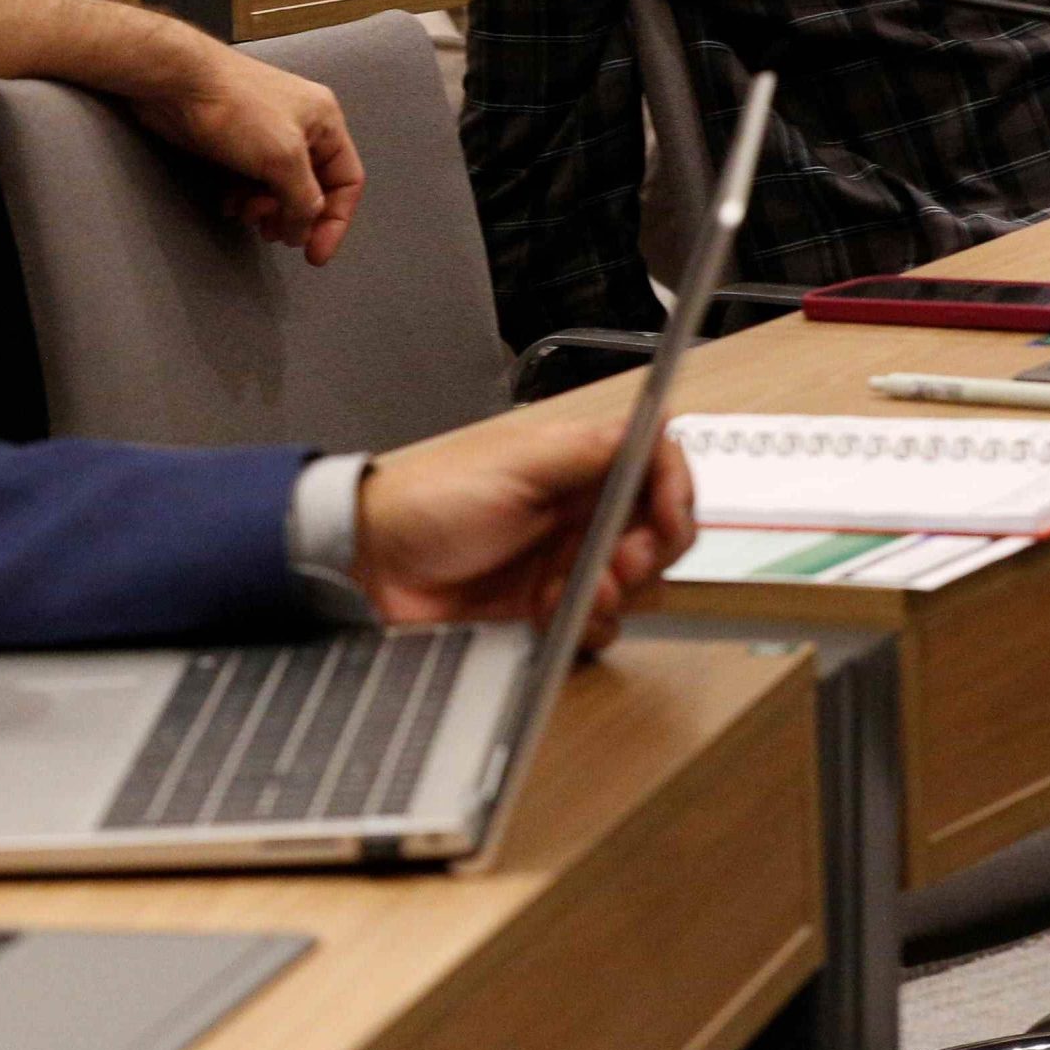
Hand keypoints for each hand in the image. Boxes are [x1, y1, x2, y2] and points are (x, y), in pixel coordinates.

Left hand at [129, 39, 364, 264]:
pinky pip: (253, 182)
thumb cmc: (238, 110)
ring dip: (266, 209)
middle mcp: (303, 128)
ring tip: (246, 213)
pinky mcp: (238, 144)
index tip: (315, 255)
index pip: (348, 181)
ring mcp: (268, 135)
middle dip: (294, 216)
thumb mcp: (283, 158)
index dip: (337, 221)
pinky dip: (245, 198)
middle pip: (313, 188)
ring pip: (280, 189)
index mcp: (325, 123)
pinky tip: (228, 203)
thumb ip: (303, 199)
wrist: (178, 82)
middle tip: (272, 233)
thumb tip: (304, 230)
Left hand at [353, 416, 696, 651]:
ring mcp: (567, 563)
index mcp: (579, 465)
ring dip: (615, 594)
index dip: (675, 492)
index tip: (667, 523)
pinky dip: (587, 626)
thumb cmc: (432, 501)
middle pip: (657, 531)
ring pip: (634, 584)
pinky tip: (549, 617)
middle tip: (617, 566)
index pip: (657, 467)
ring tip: (571, 594)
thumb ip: (590, 449)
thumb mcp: (517, 465)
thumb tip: (655, 423)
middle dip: (649, 552)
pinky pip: (599, 624)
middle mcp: (581, 511)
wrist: (374, 568)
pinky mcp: (550, 610)